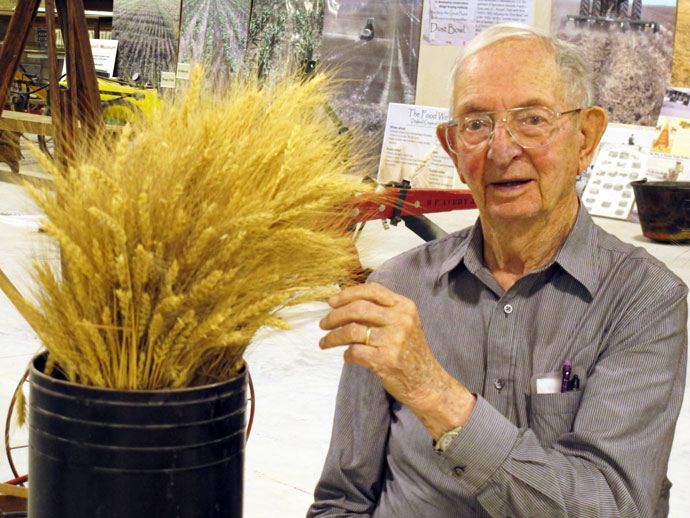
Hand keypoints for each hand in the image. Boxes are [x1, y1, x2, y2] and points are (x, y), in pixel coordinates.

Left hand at [319, 283, 474, 437]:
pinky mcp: (386, 360)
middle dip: (334, 316)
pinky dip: (346, 355)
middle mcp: (400, 320)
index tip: (331, 302)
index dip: (347, 294)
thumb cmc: (410, 352)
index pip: (371, 291)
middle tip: (323, 324)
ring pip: (351, 331)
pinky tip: (348, 357)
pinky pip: (354, 352)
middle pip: (357, 309)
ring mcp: (394, 340)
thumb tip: (343, 305)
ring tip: (325, 342)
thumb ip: (380, 312)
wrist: (427, 382)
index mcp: (404, 306)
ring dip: (333, 337)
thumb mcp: (403, 323)